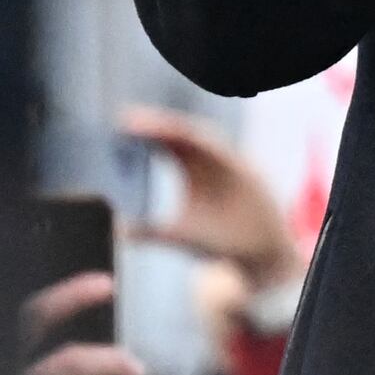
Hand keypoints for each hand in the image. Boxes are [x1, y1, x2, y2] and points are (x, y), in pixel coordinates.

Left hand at [119, 108, 306, 285]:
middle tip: (125, 119)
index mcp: (192, 168)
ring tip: (150, 125)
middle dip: (155, 123)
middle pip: (178, 133)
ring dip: (176, 129)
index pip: (164, 143)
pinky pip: (225, 153)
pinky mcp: (246, 172)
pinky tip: (186, 137)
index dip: (143, 133)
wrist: (259, 255)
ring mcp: (228, 163)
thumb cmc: (219, 241)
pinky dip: (207, 144)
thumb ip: (149, 231)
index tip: (119, 126)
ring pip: (200, 137)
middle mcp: (209, 159)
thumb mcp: (179, 235)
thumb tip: (115, 231)